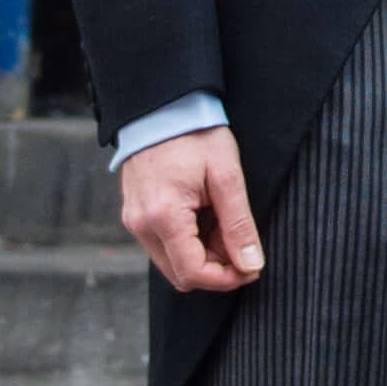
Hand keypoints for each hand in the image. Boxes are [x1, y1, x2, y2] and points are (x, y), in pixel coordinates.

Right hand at [118, 127, 264, 291]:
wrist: (161, 107)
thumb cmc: (195, 134)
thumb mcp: (226, 176)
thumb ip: (239, 225)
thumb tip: (251, 265)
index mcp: (162, 216)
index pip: (193, 273)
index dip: (226, 279)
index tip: (252, 266)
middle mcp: (141, 225)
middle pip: (181, 275)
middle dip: (216, 268)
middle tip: (240, 241)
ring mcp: (134, 221)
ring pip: (172, 263)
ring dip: (202, 255)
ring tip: (222, 222)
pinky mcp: (135, 215)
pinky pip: (163, 245)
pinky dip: (188, 242)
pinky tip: (205, 216)